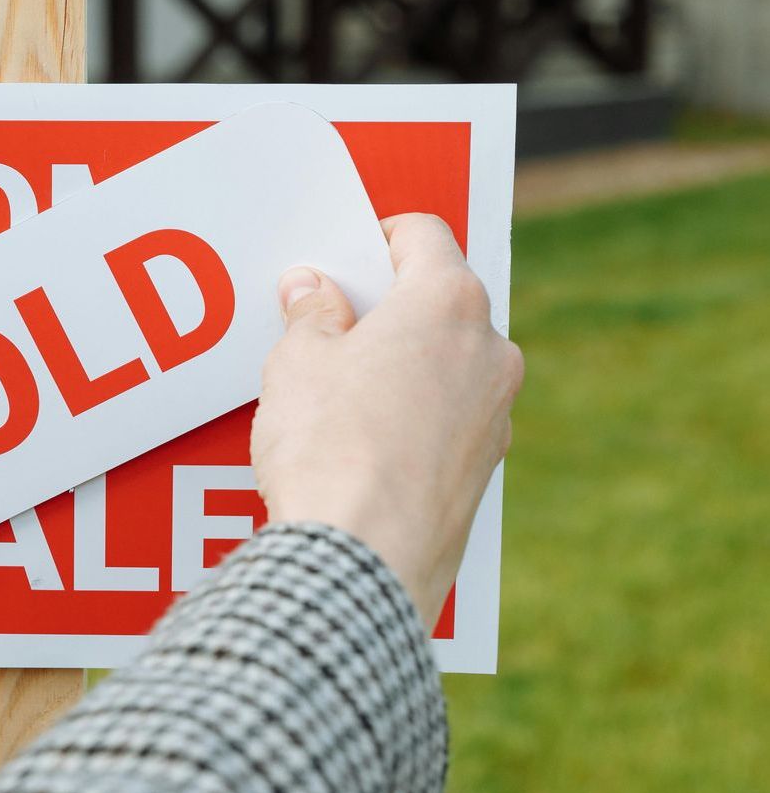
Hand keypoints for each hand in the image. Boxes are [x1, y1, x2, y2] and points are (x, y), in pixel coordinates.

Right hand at [250, 214, 522, 623]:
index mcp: (448, 302)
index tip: (342, 259)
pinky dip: (412, 418)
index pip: (423, 235)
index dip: (375, 238)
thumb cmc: (330, 448)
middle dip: (387, 308)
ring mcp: (496, 414)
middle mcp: (490, 350)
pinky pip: (448, 421)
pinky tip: (360, 446)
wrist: (362, 556)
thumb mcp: (297, 364)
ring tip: (335, 396)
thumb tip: (314, 290)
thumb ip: (311, 315)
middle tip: (327, 327)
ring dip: (401, 366)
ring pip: (448, 365)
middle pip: (440, 301)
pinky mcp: (484, 470)